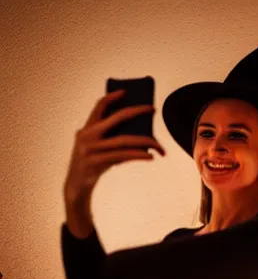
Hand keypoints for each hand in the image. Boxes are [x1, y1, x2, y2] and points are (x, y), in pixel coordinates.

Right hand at [63, 89, 165, 203]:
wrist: (77, 186)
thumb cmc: (94, 165)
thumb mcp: (99, 148)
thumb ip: (113, 138)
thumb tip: (142, 134)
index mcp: (86, 129)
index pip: (99, 107)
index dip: (112, 97)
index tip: (126, 92)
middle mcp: (87, 135)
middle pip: (116, 118)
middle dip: (137, 111)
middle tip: (153, 109)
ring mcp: (90, 148)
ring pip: (124, 140)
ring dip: (145, 141)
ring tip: (160, 146)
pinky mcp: (96, 162)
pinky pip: (123, 156)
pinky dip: (139, 155)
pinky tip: (151, 157)